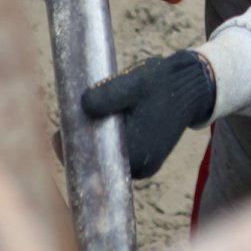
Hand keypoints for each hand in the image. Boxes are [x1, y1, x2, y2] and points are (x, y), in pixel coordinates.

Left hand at [82, 50, 214, 179]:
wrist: (191, 85)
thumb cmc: (162, 84)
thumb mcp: (133, 83)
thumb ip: (108, 95)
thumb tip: (82, 106)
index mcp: (136, 153)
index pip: (92, 160)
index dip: (71, 147)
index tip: (59, 132)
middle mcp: (141, 167)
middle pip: (99, 161)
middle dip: (85, 142)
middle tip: (77, 120)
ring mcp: (146, 166)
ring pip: (109, 158)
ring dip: (99, 141)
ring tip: (100, 115)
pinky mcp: (148, 160)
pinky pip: (120, 154)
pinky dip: (112, 141)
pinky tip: (113, 121)